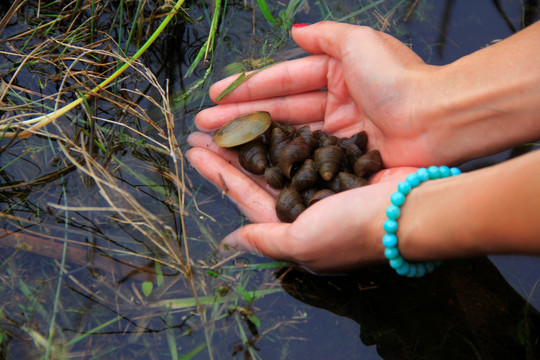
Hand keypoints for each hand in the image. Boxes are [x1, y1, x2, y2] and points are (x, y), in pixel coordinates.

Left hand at [187, 132, 417, 272]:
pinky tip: (266, 115)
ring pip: (275, 155)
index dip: (218, 175)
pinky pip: (301, 143)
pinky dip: (283, 130)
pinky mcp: (338, 161)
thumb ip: (265, 240)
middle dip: (227, 152)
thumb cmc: (353, 230)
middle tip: (201, 129)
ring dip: (249, 137)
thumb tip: (230, 240)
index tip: (194, 152)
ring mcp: (320, 181)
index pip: (244, 196)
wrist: (409, 210)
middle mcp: (302, 203)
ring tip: (224, 118)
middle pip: (255, 173)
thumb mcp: (303, 243)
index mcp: (290, 226)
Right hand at [195, 21, 442, 167]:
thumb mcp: (359, 43)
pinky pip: (302, 157)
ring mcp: (337, 134)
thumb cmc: (399, 79)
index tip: (215, 94)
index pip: (283, 81)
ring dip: (250, 138)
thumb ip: (326, 37)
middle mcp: (334, 104)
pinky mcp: (343, 161)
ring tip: (215, 143)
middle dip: (239, 116)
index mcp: (336, 74)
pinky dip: (276, 159)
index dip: (248, 87)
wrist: (435, 121)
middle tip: (203, 125)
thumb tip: (297, 31)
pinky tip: (248, 162)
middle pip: (278, 110)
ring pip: (285, 135)